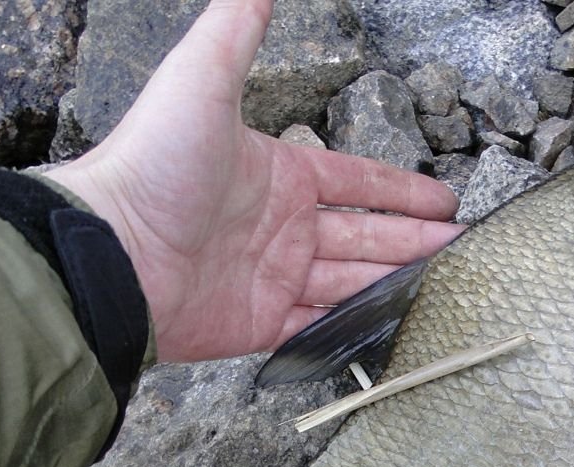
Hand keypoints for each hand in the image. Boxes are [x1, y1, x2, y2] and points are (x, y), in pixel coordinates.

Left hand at [43, 0, 462, 362]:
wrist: (111, 252)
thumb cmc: (153, 166)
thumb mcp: (198, 81)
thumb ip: (235, 32)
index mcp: (279, 176)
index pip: (356, 182)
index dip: (401, 191)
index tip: (443, 199)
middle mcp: (282, 228)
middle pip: (366, 236)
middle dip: (416, 241)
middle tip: (461, 247)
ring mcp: (273, 279)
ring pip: (353, 283)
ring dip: (397, 281)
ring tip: (446, 285)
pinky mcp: (262, 325)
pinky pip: (319, 328)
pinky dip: (355, 328)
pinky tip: (394, 325)